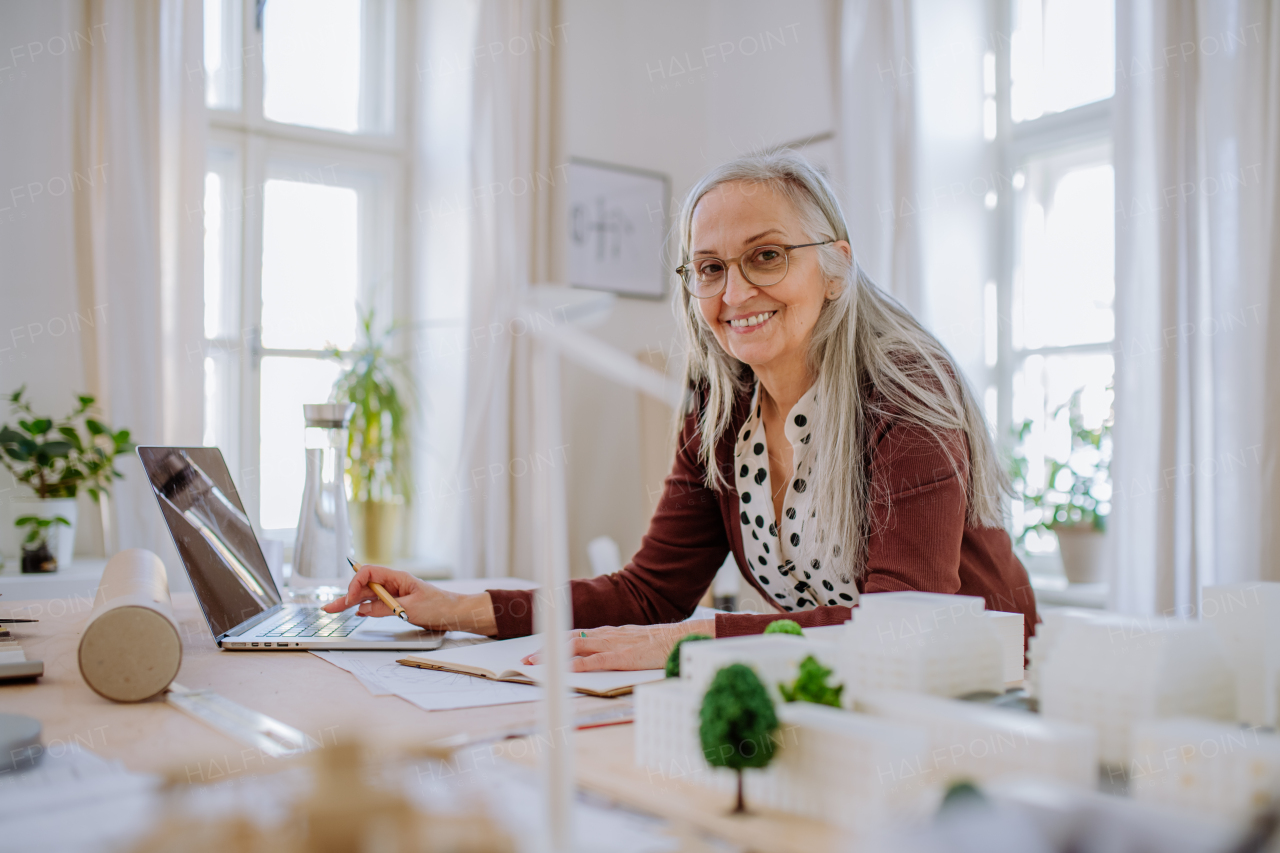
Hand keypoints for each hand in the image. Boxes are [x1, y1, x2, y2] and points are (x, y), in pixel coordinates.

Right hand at [322, 565, 497, 635]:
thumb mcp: (410, 609)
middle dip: (347, 595)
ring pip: (368, 596)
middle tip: (329, 608)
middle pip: (364, 586)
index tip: (351, 601)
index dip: (356, 585)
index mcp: (397, 577)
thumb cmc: (439, 606)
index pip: (369, 574)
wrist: (455, 613)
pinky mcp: (396, 604)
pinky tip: (355, 611)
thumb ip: (385, 608)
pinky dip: (364, 607)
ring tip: (334, 609)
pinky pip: (376, 604)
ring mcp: (394, 594)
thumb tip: (363, 609)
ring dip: (351, 602)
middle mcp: (393, 583)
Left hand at [521, 620, 715, 671]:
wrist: (681, 639)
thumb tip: (600, 658)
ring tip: (536, 664)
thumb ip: (616, 647)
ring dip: (554, 655)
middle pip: (569, 638)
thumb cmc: (660, 644)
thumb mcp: (633, 642)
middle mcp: (608, 635)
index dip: (554, 642)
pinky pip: (597, 660)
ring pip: (577, 646)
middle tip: (526, 659)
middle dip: (546, 649)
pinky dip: (580, 664)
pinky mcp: (624, 657)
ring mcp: (615, 644)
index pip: (576, 634)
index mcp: (610, 633)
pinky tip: (567, 669)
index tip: (537, 650)